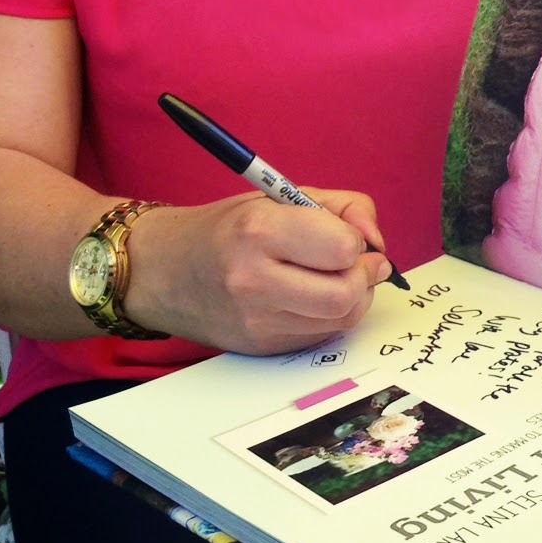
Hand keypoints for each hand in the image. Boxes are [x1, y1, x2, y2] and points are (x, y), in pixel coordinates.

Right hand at [128, 190, 394, 355]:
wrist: (163, 270)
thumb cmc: (228, 226)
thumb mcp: (282, 195)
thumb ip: (343, 207)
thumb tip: (377, 242)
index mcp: (261, 230)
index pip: (344, 249)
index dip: (357, 241)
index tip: (348, 234)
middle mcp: (255, 279)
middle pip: (346, 294)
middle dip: (363, 276)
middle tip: (356, 262)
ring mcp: (255, 320)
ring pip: (338, 320)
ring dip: (352, 298)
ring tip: (334, 276)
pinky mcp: (259, 347)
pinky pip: (318, 336)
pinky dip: (328, 316)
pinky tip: (310, 296)